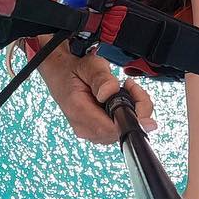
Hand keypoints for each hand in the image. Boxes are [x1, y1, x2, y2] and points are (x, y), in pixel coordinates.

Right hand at [38, 50, 155, 145]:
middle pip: (119, 132)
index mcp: (78, 111)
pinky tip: (120, 101)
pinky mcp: (95, 132)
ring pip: (121, 133)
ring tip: (124, 90)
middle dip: (134, 111)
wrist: (60, 74)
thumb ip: (101, 78)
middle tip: (130, 87)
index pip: (111, 129)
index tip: (138, 101)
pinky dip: (125, 116)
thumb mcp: (88, 65)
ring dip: (131, 113)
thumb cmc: (73, 70)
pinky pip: (117, 131)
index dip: (131, 119)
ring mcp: (89, 132)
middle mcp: (83, 127)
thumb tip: (110, 92)